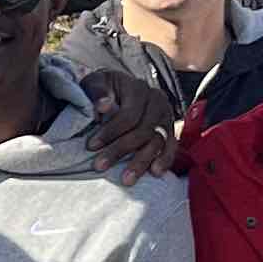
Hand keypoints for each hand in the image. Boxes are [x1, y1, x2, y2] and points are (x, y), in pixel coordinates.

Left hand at [76, 67, 180, 181]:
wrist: (116, 89)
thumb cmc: (103, 88)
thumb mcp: (94, 82)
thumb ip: (96, 91)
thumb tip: (103, 105)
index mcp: (138, 88)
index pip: (129, 114)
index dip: (110, 131)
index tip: (91, 146)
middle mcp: (156, 100)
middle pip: (143, 130)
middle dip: (120, 150)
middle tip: (100, 166)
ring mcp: (165, 116)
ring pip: (157, 141)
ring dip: (141, 161)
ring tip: (126, 179)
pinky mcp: (169, 129)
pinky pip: (171, 146)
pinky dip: (165, 160)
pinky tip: (155, 172)